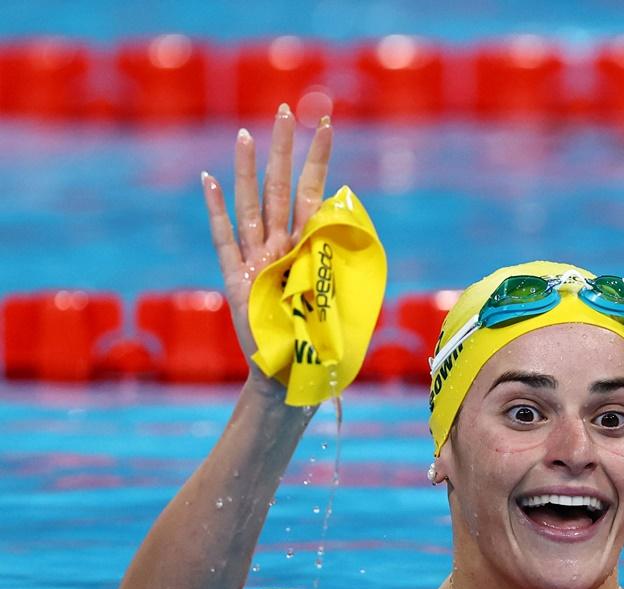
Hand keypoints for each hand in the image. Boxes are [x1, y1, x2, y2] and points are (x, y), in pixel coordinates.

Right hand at [200, 103, 332, 389]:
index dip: (319, 159)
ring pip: (252, 205)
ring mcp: (257, 260)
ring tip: (247, 135)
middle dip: (284, 149)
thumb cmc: (325, 343)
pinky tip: (211, 179)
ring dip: (249, 170)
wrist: (294, 377)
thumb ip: (341, 259)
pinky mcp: (236, 280)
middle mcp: (283, 246)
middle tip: (286, 110)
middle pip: (280, 187)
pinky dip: (216, 209)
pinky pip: (224, 239)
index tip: (326, 125)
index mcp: (312, 247)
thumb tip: (344, 222)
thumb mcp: (344, 298)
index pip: (314, 192)